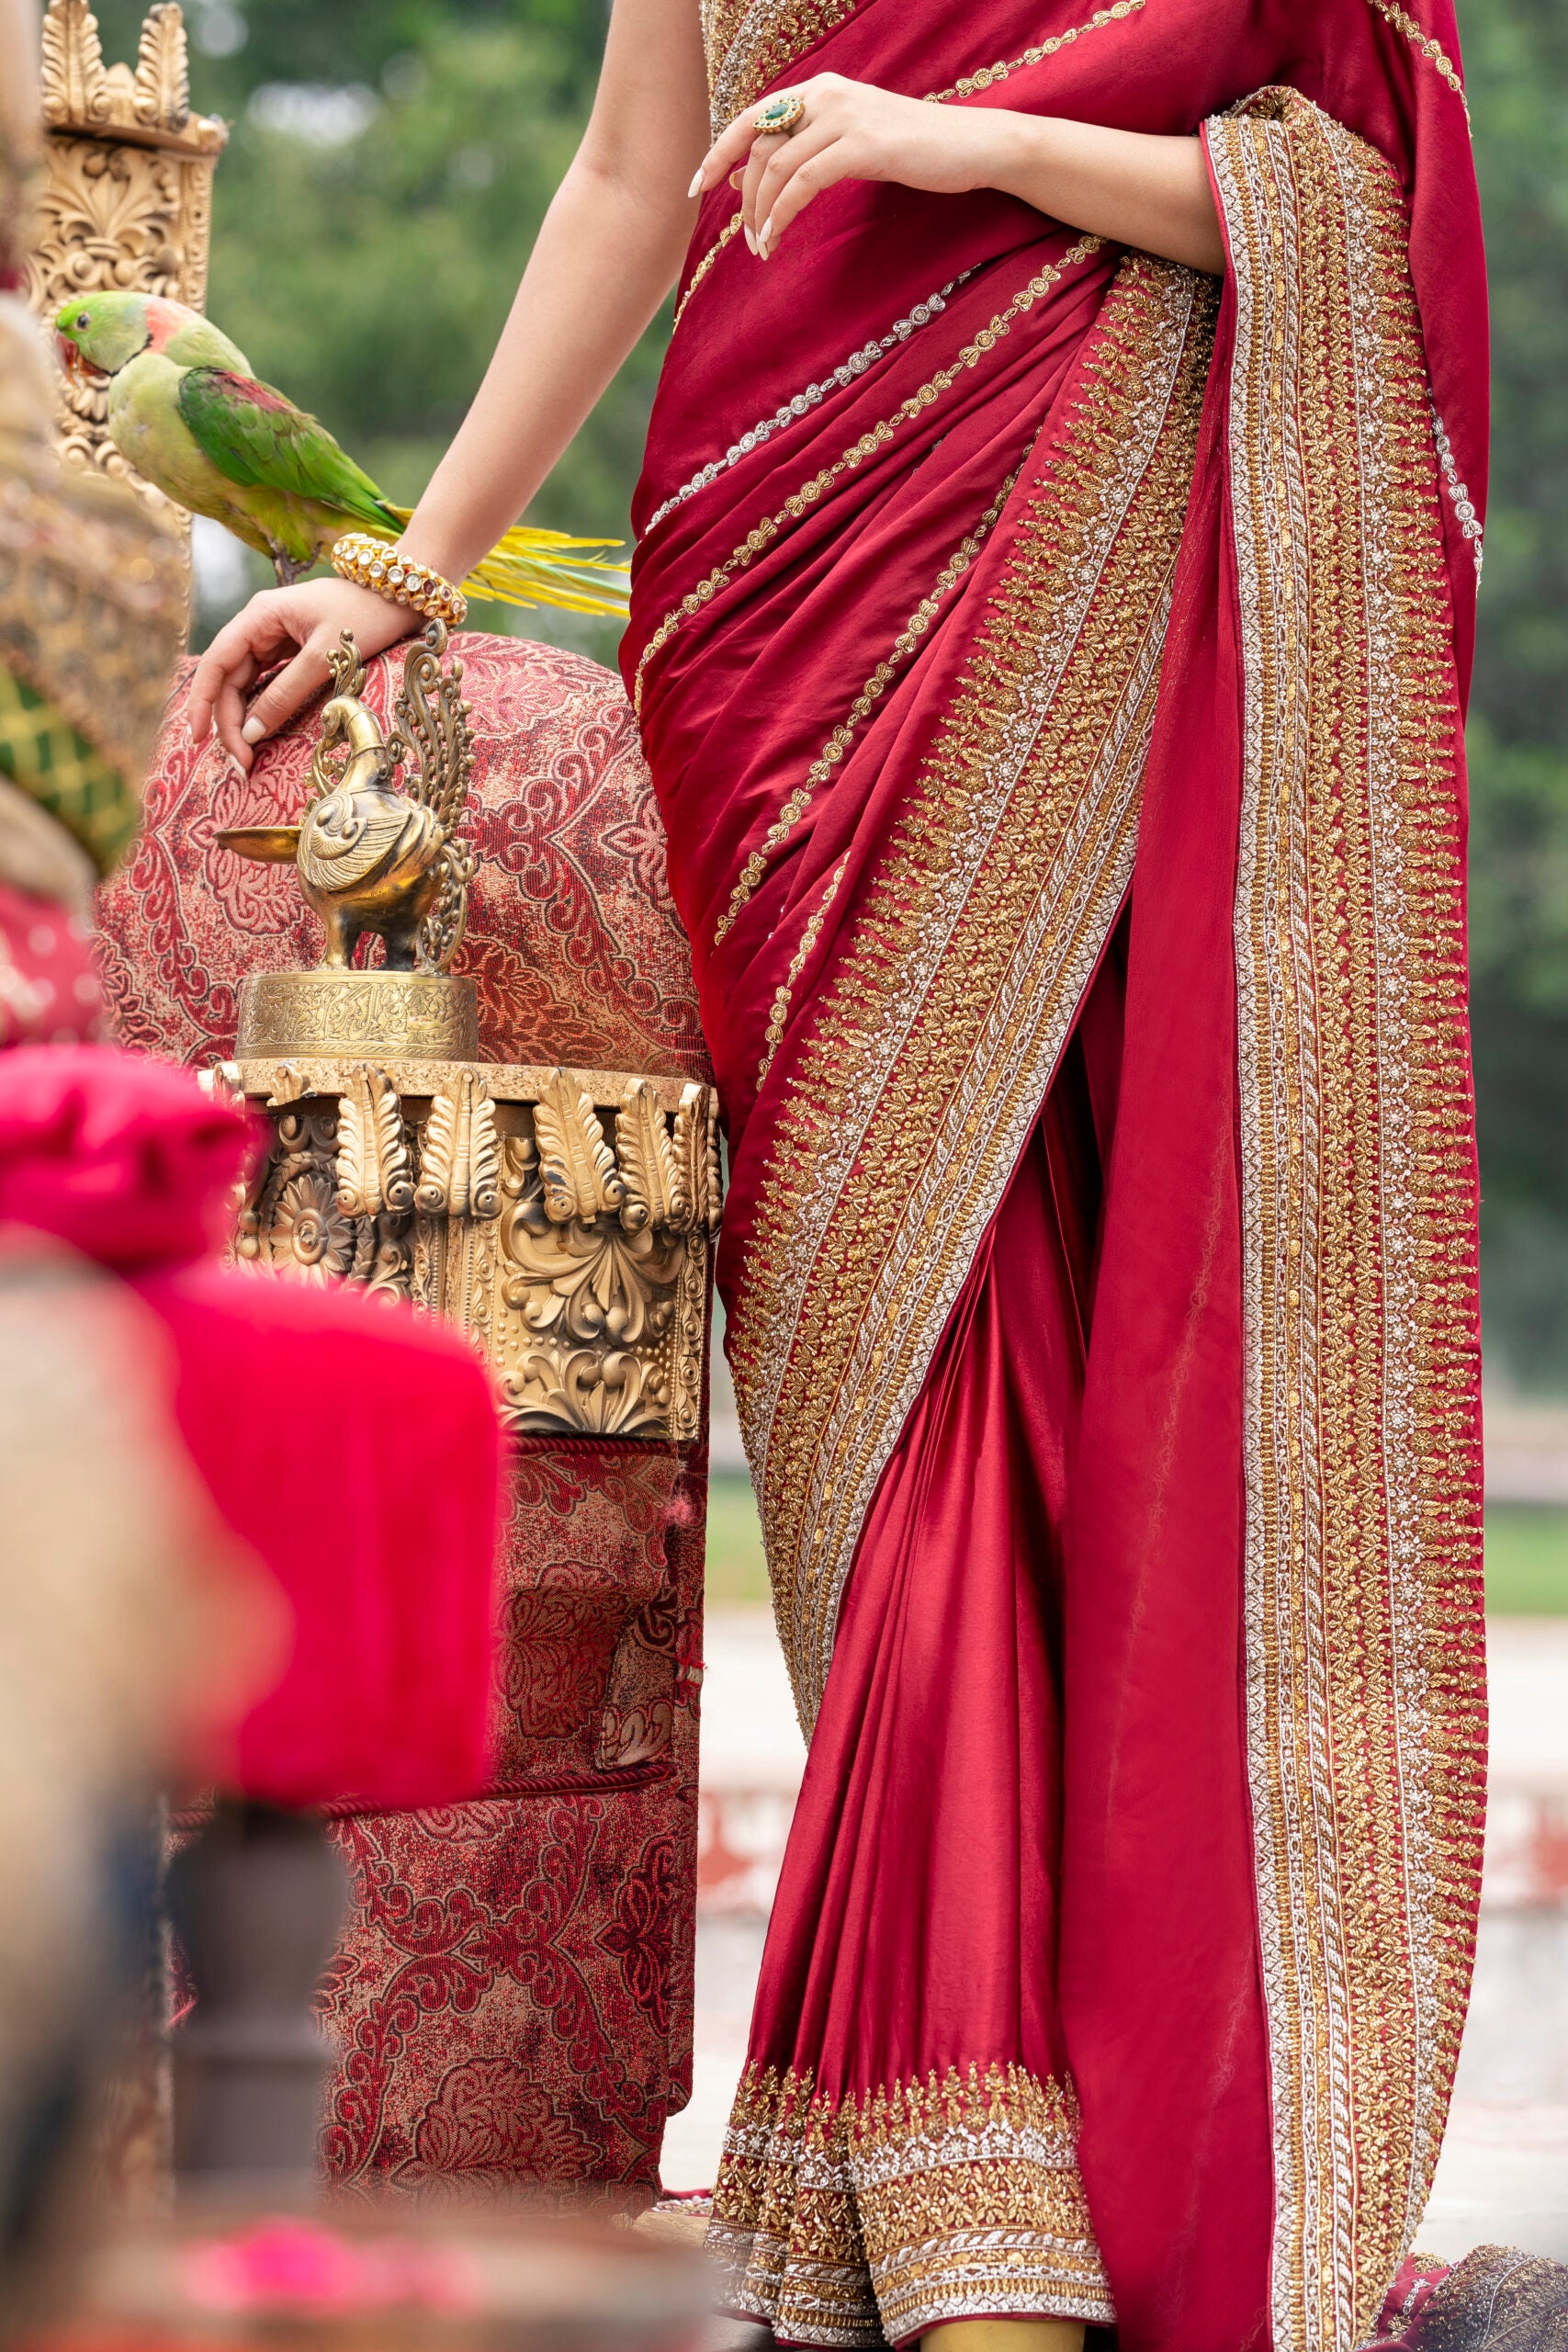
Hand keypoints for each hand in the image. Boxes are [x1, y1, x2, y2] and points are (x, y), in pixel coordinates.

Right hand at [186, 577, 419, 770]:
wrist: (398, 595)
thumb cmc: (365, 615)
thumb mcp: (325, 658)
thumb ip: (286, 694)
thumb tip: (249, 733)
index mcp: (260, 615)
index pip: (216, 662)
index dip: (203, 703)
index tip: (198, 739)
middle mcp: (259, 624)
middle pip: (228, 679)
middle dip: (228, 722)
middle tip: (239, 763)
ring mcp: (273, 637)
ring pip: (244, 684)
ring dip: (241, 719)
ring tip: (245, 757)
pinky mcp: (290, 649)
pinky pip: (265, 683)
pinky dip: (260, 709)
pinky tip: (259, 734)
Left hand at [690, 74, 1004, 258]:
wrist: (974, 144)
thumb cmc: (915, 150)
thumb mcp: (853, 141)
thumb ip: (811, 147)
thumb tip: (759, 173)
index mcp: (819, 89)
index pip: (751, 118)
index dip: (719, 152)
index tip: (697, 188)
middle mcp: (826, 93)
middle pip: (759, 145)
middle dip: (742, 197)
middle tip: (745, 240)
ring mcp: (845, 116)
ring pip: (777, 165)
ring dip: (761, 212)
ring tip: (763, 248)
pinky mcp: (863, 144)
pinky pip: (805, 180)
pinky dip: (784, 210)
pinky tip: (778, 235)